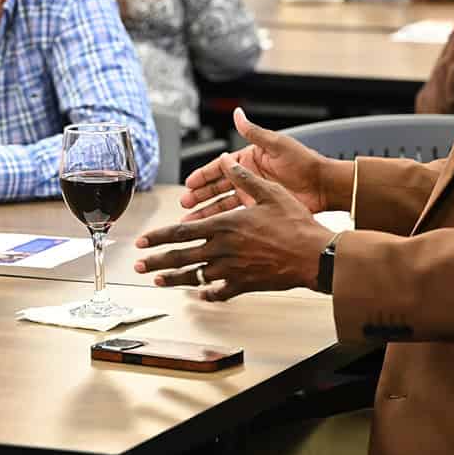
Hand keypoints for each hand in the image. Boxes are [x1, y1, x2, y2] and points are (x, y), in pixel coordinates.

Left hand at [135, 157, 329, 300]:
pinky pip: (219, 292)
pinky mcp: (244, 285)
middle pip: (180, 257)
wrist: (314, 255)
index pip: (181, 232)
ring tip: (158, 280)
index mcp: (224, 225)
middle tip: (139, 265)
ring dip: (173, 279)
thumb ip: (243, 177)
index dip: (158, 237)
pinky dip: (206, 294)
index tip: (142, 242)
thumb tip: (226, 160)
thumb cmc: (294, 223)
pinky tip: (199, 295)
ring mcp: (231, 270)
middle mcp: (222, 249)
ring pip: (194, 277)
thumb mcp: (270, 192)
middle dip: (156, 261)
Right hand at [179, 108, 341, 219]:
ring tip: (192, 220)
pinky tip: (212, 228)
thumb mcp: (277, 145)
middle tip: (185, 204)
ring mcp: (254, 193)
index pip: (221, 167)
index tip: (189, 183)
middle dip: (200, 195)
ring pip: (224, 203)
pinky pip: (237, 215)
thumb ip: (254, 133)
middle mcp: (249, 176)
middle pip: (218, 187)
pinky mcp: (261, 209)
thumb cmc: (304, 162)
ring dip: (207, 211)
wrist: (324, 186)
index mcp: (250, 159)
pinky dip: (223, 221)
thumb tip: (237, 114)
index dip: (204, 175)